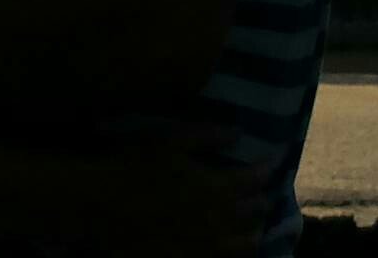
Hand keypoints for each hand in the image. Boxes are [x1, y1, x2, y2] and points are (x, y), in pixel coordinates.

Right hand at [86, 126, 270, 256]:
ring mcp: (205, 245)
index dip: (265, 168)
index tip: (274, 160)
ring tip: (258, 224)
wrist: (103, 205)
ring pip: (244, 242)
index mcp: (215, 188)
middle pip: (251, 211)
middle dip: (262, 198)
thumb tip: (239, 132)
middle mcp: (217, 220)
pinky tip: (232, 246)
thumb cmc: (135, 165)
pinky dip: (235, 251)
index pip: (252, 179)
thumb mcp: (169, 140)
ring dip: (254, 230)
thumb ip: (207, 135)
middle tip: (267, 190)